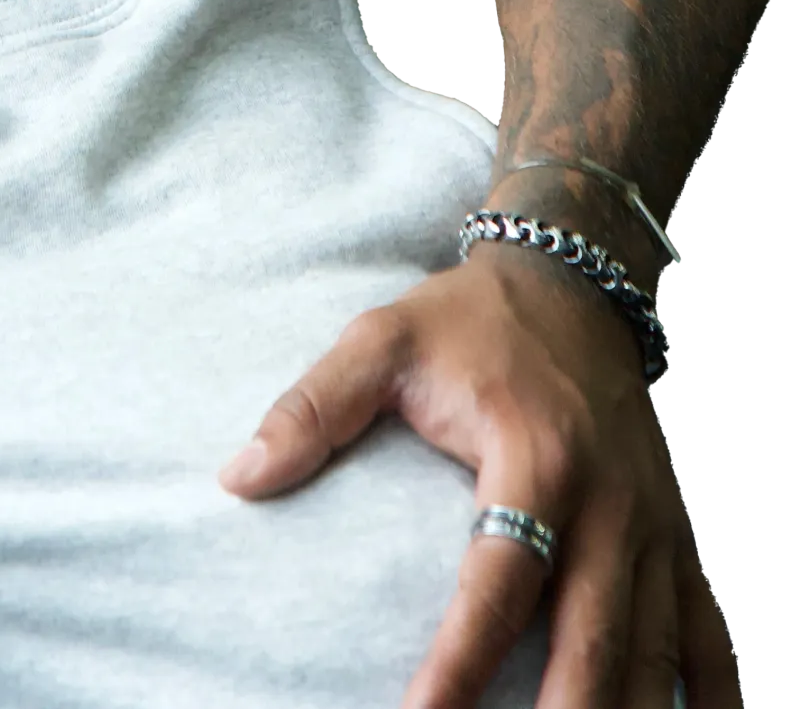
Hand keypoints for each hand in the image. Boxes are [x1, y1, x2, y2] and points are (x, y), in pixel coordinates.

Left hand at [218, 247, 738, 708]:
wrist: (570, 282)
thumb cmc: (466, 321)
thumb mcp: (381, 340)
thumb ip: (311, 408)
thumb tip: (239, 477)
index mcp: (535, 457)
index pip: (496, 585)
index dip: (459, 666)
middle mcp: (608, 503)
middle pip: (590, 639)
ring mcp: (653, 527)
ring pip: (653, 651)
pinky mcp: (677, 538)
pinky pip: (708, 632)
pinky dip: (711, 693)